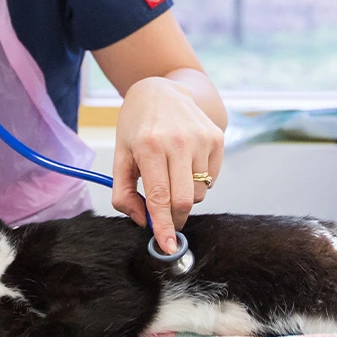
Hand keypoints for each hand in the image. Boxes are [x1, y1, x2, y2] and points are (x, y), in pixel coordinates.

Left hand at [111, 77, 223, 255]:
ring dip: (185, 196)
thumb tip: (141, 220)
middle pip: (184, 200)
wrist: (160, 90)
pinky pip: (211, 179)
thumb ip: (122, 193)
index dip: (163, 225)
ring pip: (199, 193)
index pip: (160, 197)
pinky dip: (198, 182)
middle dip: (175, 219)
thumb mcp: (120, 156)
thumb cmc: (136, 126)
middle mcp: (178, 142)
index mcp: (150, 147)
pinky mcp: (217, 138)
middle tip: (167, 220)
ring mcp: (201, 139)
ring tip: (172, 176)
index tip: (167, 246)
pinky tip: (185, 164)